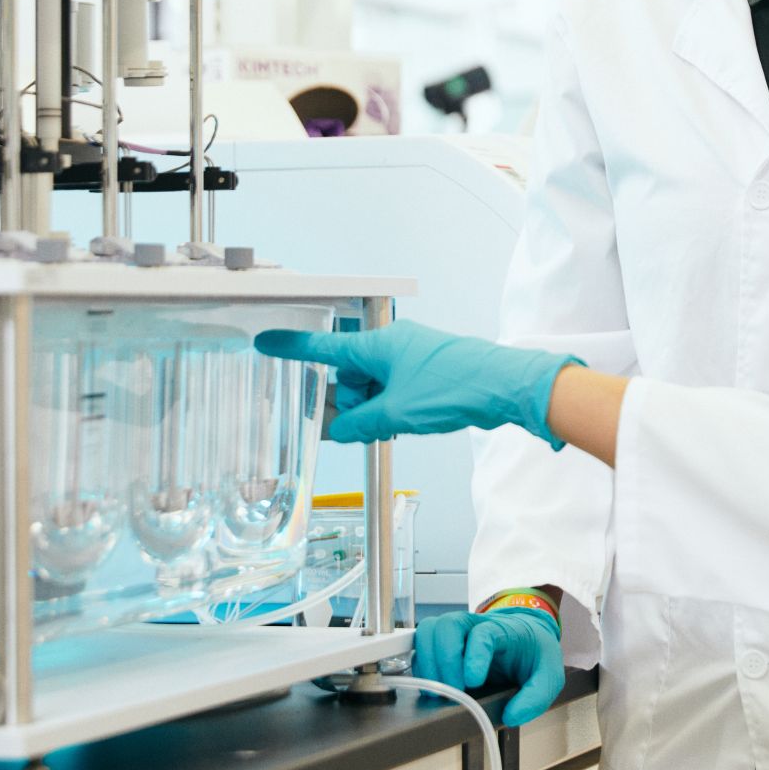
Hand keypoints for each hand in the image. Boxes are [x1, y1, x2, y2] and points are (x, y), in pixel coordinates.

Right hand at [252, 320, 580, 446]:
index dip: (291, 348)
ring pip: (373, 383)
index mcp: (377, 344)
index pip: (323, 347)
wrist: (503, 386)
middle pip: (350, 373)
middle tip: (366, 422)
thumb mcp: (395, 414)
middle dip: (352, 399)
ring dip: (375, 405)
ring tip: (394, 423)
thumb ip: (360, 423)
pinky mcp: (427, 368)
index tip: (265, 341)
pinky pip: (394, 386)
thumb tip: (342, 428)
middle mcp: (392, 343)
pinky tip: (405, 420)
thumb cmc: (453, 389)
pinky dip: (392, 404)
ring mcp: (411, 354)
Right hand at [413, 607, 564, 725]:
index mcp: (503, 630)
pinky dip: (423, 668)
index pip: (483, 633)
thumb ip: (536, 696)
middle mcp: (475, 625)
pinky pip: (421, 647)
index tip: (473, 682)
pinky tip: (434, 689)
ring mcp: (457, 632)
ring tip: (441, 692)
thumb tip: (512, 716)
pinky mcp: (443, 644)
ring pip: (429, 631)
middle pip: (448, 625)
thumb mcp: (549, 674)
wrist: (527, 636)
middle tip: (455, 690)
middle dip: (446, 660)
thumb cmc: (535, 653)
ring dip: (429, 663)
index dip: (474, 655)